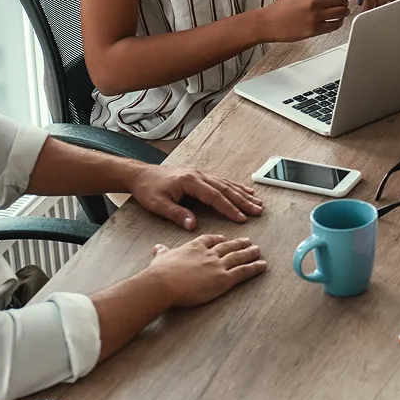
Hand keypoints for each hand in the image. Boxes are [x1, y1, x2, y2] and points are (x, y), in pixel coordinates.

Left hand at [130, 165, 264, 229]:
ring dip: (243, 194)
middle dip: (243, 201)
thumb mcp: (158, 205)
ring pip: (226, 184)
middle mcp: (198, 176)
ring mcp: (200, 174)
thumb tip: (193, 225)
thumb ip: (176, 214)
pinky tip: (244, 191)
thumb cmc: (147, 189)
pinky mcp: (199, 176)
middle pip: (226, 189)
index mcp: (190, 182)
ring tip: (258, 202)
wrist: (140, 174)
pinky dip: (235, 187)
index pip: (214, 197)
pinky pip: (222, 181)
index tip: (242, 218)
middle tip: (258, 210)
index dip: (229, 208)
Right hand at [149, 235, 266, 306]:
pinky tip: (263, 265)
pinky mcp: (223, 279)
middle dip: (239, 243)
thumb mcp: (161, 258)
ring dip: (250, 253)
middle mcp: (209, 253)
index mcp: (194, 247)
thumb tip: (158, 248)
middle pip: (228, 246)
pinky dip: (255, 268)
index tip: (224, 239)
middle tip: (249, 241)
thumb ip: (163, 252)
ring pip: (238, 256)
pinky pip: (243, 271)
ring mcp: (218, 265)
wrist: (163, 283)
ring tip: (258, 250)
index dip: (219, 239)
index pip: (210, 239)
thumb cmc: (160, 272)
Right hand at [258, 0, 354, 41]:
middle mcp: (313, 3)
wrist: (268, 23)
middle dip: (345, 1)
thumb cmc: (282, 7)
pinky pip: (335, 25)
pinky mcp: (314, 30)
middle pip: (341, 0)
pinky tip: (335, 20)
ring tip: (341, 12)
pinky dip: (339, 22)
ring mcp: (315, 17)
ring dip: (344, 12)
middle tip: (343, 2)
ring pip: (341, 12)